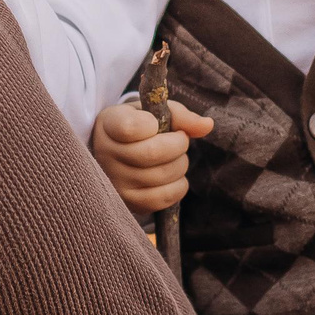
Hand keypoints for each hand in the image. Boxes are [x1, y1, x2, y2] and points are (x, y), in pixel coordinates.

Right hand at [90, 98, 212, 213]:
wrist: (120, 151)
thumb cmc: (141, 125)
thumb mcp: (155, 111)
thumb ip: (180, 116)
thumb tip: (207, 125)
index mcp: (110, 124)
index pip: (131, 127)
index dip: (152, 124)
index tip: (155, 123)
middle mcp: (107, 154)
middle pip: (153, 153)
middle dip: (178, 145)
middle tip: (179, 140)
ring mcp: (116, 182)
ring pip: (162, 175)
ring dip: (180, 164)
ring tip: (174, 158)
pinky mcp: (129, 203)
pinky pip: (163, 197)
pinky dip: (178, 186)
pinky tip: (172, 176)